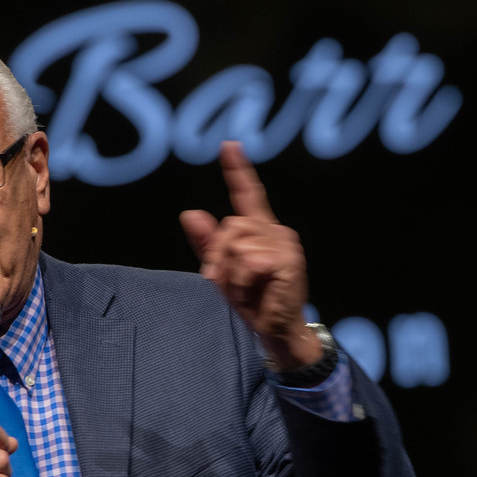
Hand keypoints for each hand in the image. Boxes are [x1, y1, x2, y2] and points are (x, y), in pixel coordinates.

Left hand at [179, 141, 322, 370]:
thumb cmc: (254, 300)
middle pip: (230, 225)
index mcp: (261, 230)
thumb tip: (189, 214)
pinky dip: (243, 282)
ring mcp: (284, 244)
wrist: (277, 330)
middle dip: (219, 256)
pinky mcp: (287, 261)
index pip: (249, 195)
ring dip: (231, 273)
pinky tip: (257, 292)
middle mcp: (276, 231)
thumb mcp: (223, 272)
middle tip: (231, 282)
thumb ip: (207, 244)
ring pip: (236, 244)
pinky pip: (247, 262)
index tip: (229, 146)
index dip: (238, 170)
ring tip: (247, 289)